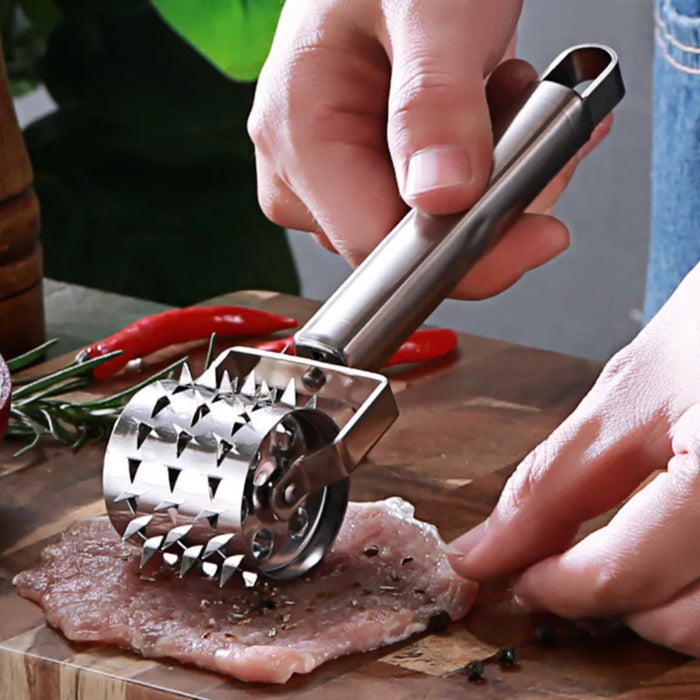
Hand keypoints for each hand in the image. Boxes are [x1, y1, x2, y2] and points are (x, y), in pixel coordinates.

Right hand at [248, 0, 611, 299]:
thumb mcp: (431, 9)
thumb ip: (436, 101)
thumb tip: (442, 195)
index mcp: (299, 134)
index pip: (375, 246)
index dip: (461, 254)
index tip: (535, 232)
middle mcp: (309, 167)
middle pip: (410, 242)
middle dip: (493, 203)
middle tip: (535, 129)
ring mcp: (342, 172)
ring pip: (434, 227)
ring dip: (501, 179)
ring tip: (519, 100)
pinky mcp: (375, 170)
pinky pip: (439, 202)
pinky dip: (493, 167)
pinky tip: (510, 114)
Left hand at [448, 262, 699, 655]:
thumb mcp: (635, 385)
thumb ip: (561, 475)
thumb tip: (497, 541)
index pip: (621, 568)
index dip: (550, 583)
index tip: (509, 574)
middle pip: (676, 618)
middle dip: (602, 597)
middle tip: (559, 563)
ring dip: (658, 607)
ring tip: (623, 555)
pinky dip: (694, 589)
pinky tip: (676, 547)